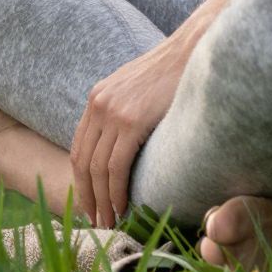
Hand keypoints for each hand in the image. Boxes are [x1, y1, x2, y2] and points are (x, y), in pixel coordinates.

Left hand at [69, 32, 192, 226]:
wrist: (192, 49)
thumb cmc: (174, 73)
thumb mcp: (138, 90)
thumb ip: (125, 113)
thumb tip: (127, 145)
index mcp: (97, 98)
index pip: (79, 148)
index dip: (82, 181)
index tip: (91, 203)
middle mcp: (98, 104)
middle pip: (82, 161)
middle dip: (87, 196)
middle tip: (97, 222)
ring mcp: (112, 112)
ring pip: (97, 168)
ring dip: (101, 201)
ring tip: (111, 222)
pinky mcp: (130, 120)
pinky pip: (115, 166)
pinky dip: (116, 192)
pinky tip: (123, 207)